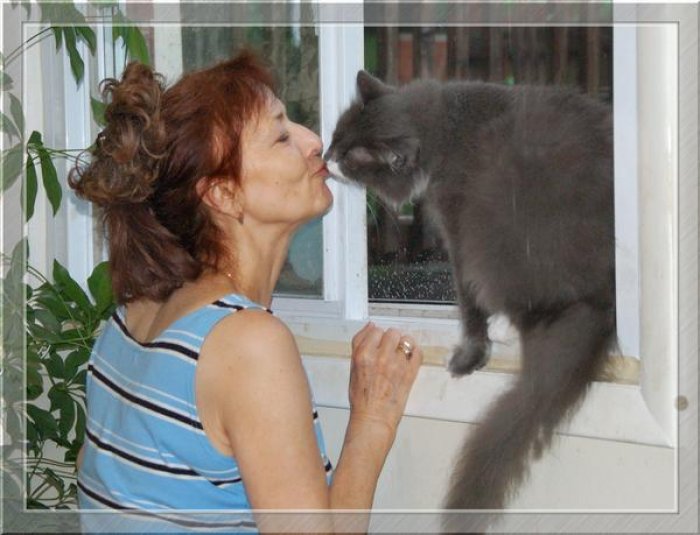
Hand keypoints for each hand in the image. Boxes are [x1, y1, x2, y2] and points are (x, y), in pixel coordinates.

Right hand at [347, 322, 422, 438]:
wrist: (373, 418)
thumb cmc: (362, 397)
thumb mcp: (353, 367)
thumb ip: (359, 344)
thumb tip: (370, 326)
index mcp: (363, 355)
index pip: (375, 330)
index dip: (377, 336)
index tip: (378, 342)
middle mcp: (380, 357)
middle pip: (392, 333)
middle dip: (390, 339)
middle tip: (388, 350)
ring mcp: (397, 364)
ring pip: (405, 341)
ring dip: (403, 346)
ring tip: (398, 356)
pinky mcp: (410, 373)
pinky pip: (418, 352)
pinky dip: (415, 352)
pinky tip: (409, 357)